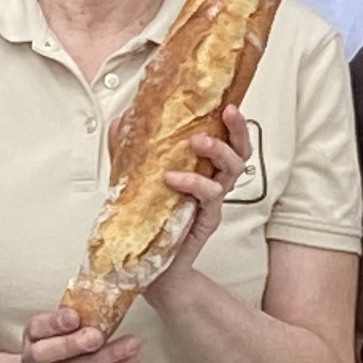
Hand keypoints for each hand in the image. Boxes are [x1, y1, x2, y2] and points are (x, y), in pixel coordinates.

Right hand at [15, 302, 141, 362]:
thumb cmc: (52, 354)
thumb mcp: (50, 334)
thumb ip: (68, 320)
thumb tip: (102, 297)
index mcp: (33, 336)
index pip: (38, 327)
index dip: (55, 322)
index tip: (73, 316)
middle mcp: (36, 360)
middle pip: (51, 353)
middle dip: (75, 344)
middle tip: (98, 336)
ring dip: (107, 356)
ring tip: (132, 344)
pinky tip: (132, 360)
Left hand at [137, 109, 249, 302]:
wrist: (149, 264)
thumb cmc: (148, 218)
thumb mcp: (134, 176)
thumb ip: (129, 147)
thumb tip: (122, 118)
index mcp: (202, 167)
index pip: (225, 138)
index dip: (231, 119)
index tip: (226, 98)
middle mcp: (213, 181)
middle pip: (240, 150)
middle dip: (238, 128)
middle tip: (228, 112)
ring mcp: (212, 200)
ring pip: (233, 170)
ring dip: (219, 150)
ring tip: (197, 141)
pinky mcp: (207, 218)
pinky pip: (210, 197)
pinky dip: (194, 183)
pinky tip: (173, 178)